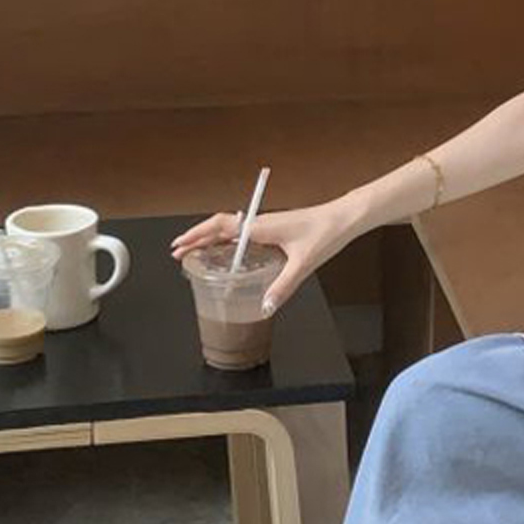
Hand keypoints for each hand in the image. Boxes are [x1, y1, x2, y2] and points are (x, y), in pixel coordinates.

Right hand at [170, 199, 357, 316]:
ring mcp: (268, 224)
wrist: (344, 217)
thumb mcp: (303, 264)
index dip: (197, 236)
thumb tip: (266, 306)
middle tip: (178, 252)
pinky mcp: (276, 228)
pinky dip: (229, 240)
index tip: (179, 246)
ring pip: (231, 228)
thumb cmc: (326, 232)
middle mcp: (261, 222)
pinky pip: (245, 232)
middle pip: (220, 226)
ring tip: (196, 252)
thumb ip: (283, 286)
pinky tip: (229, 253)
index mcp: (261, 226)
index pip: (219, 227)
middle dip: (197, 238)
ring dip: (211, 238)